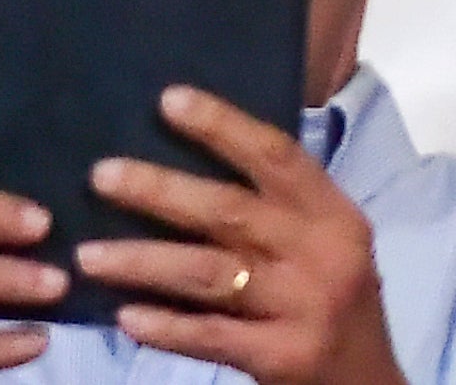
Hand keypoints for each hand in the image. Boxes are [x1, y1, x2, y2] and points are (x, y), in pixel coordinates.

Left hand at [77, 87, 403, 384]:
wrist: (368, 384)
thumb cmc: (329, 293)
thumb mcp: (322, 239)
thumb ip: (274, 203)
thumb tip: (179, 154)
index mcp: (332, 213)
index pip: (276, 155)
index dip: (222, 124)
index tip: (167, 100)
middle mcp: (321, 254)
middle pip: (229, 211)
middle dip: (159, 191)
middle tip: (100, 175)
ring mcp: (303, 308)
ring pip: (209, 274)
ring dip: (142, 261)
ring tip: (87, 255)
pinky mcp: (283, 357)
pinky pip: (212, 337)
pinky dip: (165, 327)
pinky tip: (124, 316)